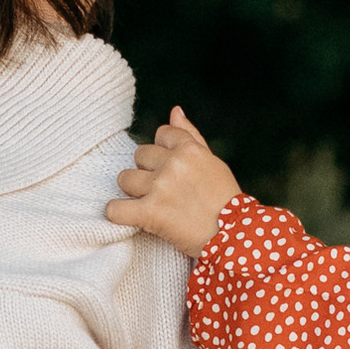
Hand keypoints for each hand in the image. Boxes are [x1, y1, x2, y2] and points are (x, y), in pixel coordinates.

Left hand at [107, 106, 242, 257]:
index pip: (161, 134)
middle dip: (148, 171)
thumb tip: (174, 111)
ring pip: (124, 178)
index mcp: (190, 149)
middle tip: (163, 190)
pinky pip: (115, 209)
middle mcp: (174, 164)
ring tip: (148, 202)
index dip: (163, 152)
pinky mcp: (150, 213)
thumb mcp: (212, 162)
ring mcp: (161, 187)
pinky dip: (118, 214)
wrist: (234, 237)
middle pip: (140, 154)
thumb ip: (191, 135)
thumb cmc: (225, 200)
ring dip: (132, 191)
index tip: (172, 169)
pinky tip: (129, 216)